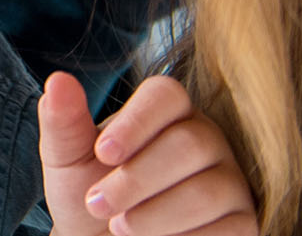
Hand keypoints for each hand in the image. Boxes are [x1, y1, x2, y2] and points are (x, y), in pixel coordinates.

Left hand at [38, 72, 256, 235]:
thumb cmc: (89, 194)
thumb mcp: (67, 158)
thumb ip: (63, 121)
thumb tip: (58, 81)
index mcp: (166, 112)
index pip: (166, 95)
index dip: (136, 122)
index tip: (103, 153)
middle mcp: (207, 139)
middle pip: (189, 144)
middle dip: (136, 180)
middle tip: (96, 204)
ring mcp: (230, 181)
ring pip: (207, 191)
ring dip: (154, 215)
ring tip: (119, 227)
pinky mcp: (243, 222)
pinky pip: (228, 230)